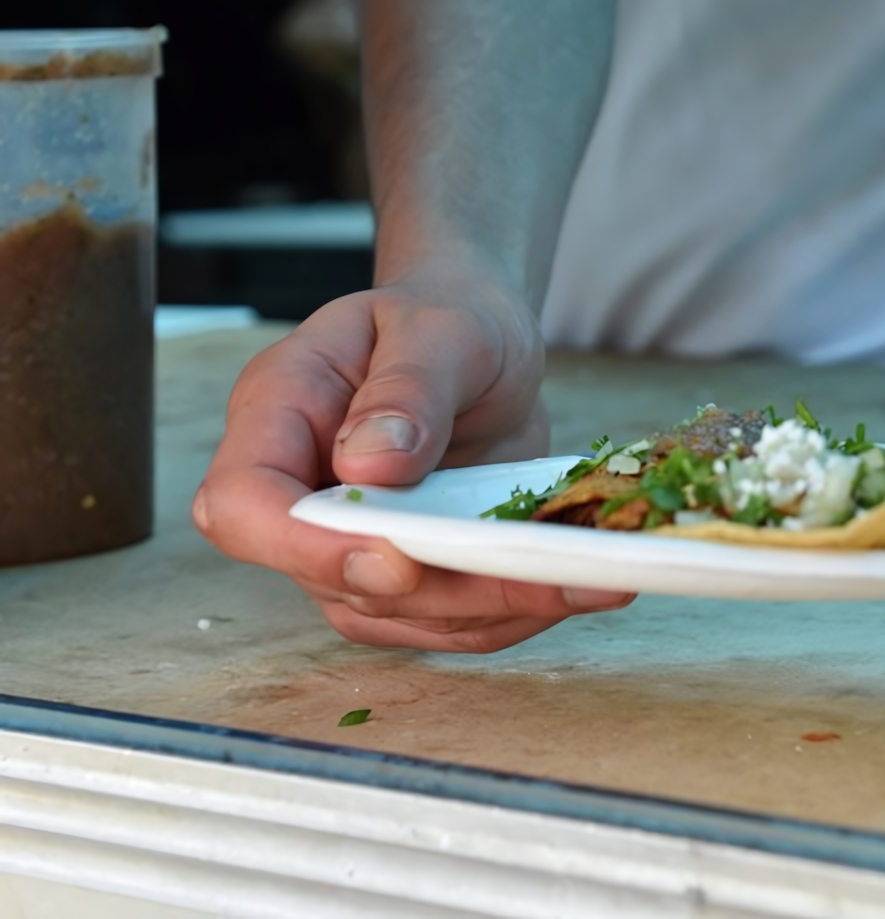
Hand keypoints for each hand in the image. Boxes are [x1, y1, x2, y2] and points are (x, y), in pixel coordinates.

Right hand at [192, 270, 633, 651]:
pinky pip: (450, 619)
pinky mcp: (408, 575)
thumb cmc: (447, 317)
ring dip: (495, 608)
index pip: (244, 509)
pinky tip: (578, 583)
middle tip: (542, 572)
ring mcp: (350, 545)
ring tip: (588, 579)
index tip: (395, 557)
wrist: (481, 342)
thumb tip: (371, 464)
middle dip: (443, 590)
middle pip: (338, 581)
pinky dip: (514, 610)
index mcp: (277, 416)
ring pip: (401, 616)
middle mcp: (300, 494)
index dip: (307, 550)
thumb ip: (407, 388)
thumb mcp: (437, 326)